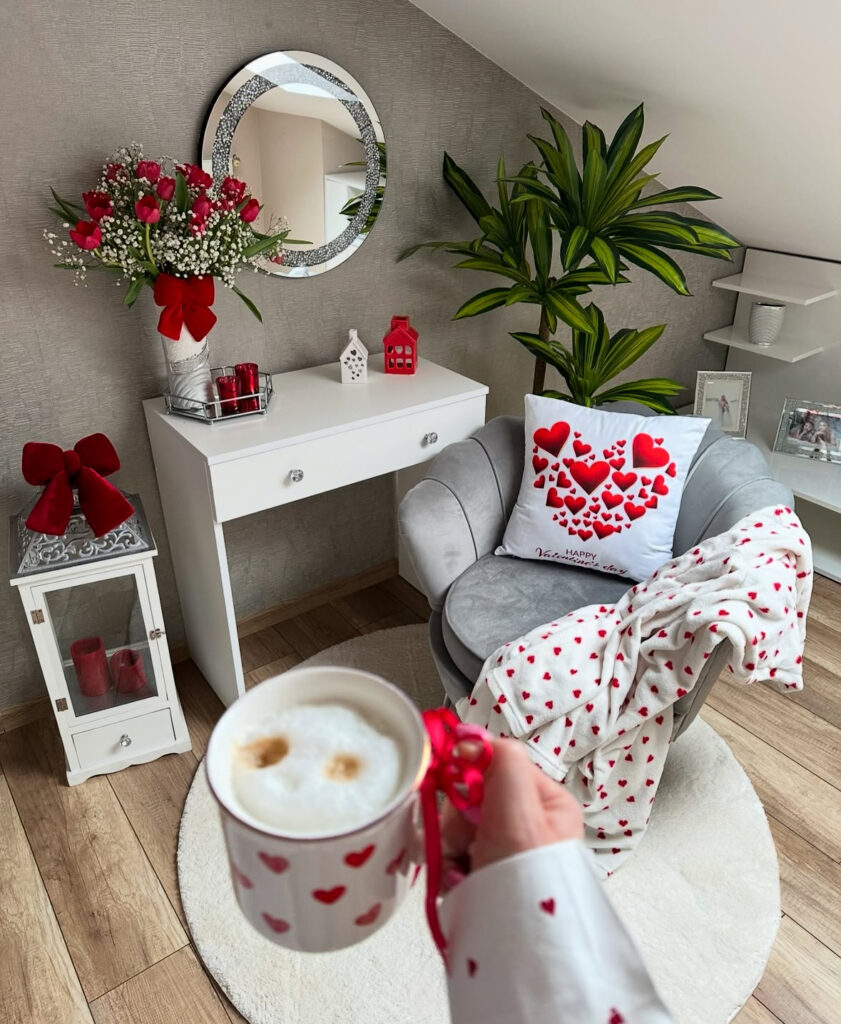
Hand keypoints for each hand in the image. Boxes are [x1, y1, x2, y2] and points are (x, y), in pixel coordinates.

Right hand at [440, 735, 583, 890]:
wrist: (521, 946)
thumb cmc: (529, 881)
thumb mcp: (520, 808)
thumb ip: (500, 760)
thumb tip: (470, 735)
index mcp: (546, 802)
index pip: (496, 766)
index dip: (470, 774)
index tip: (453, 785)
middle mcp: (528, 826)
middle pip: (471, 799)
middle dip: (459, 821)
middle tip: (467, 843)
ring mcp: (504, 854)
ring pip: (457, 830)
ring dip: (451, 848)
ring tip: (463, 871)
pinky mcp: (484, 879)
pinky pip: (452, 859)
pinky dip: (449, 870)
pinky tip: (459, 883)